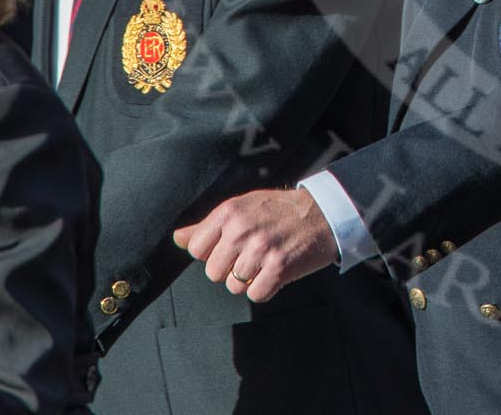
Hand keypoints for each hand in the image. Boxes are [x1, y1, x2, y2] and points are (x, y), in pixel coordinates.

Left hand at [172, 187, 337, 303]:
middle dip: (230, 268)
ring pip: (234, 286)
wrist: (323, 213)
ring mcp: (261, 250)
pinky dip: (265, 288)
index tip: (229, 247)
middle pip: (213, 272)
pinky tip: (275, 271)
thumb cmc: (279, 210)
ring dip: (249, 279)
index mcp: (229, 212)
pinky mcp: (279, 268)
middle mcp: (242, 230)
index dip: (211, 253)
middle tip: (251, 254)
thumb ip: (207, 225)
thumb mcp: (241, 207)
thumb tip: (177, 238)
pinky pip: (256, 294)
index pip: (196, 249)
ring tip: (265, 261)